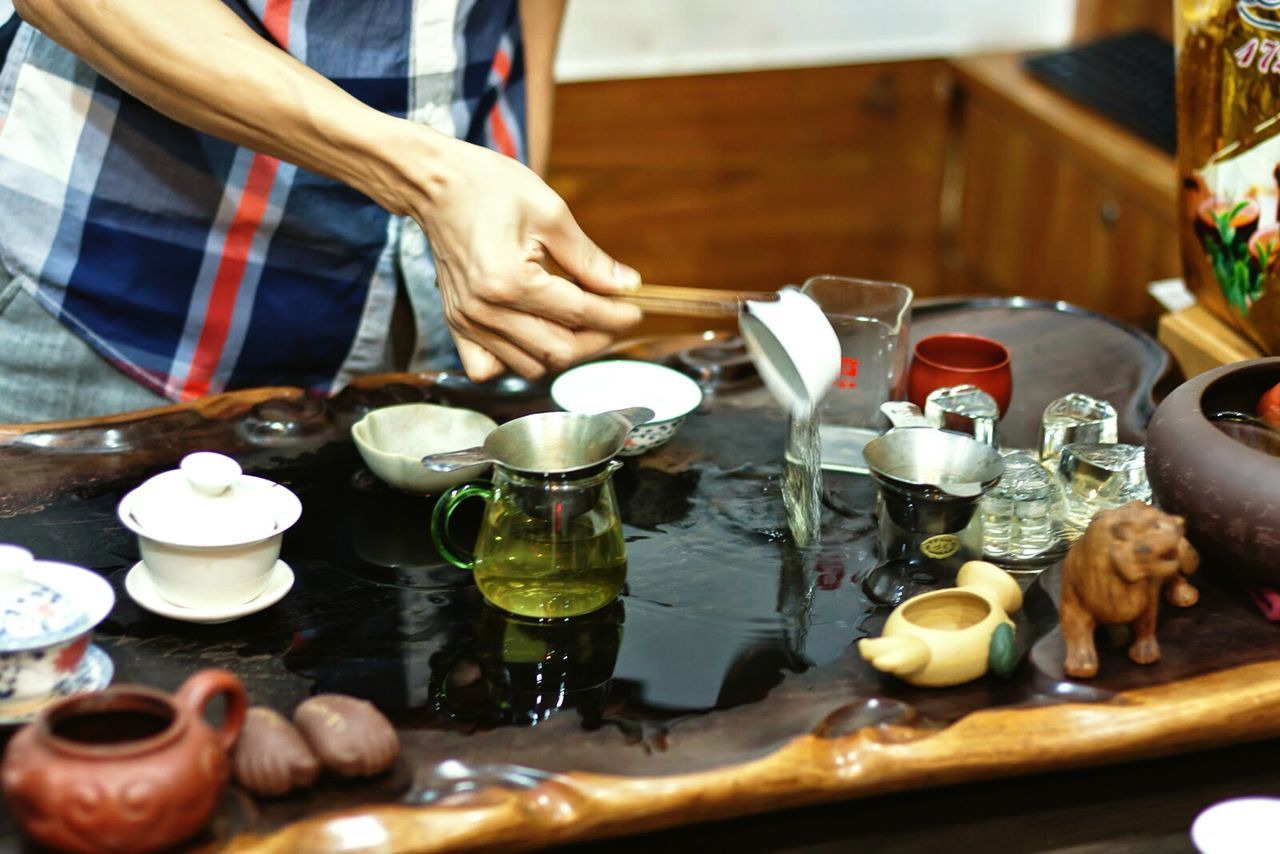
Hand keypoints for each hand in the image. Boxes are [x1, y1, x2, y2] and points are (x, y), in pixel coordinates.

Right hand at [410, 134, 641, 381]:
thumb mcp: (550, 213)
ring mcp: (467, 322)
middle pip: (558, 351)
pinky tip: (533, 334)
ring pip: (530, 366)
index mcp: (508, 280)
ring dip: (562, 350)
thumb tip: (627, 286)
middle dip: (596, 338)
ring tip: (578, 321)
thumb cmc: (489, 189)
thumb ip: (589, 259)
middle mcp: (484, 310)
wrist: (436, 185)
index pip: (578, 314)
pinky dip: (517, 361)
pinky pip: (490, 368)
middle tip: (613, 317)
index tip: (635, 311)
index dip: (615, 316)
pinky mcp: (456, 326)